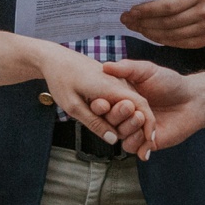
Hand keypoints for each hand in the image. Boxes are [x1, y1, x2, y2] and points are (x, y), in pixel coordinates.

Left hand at [40, 45, 154, 151]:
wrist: (55, 57)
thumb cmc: (60, 79)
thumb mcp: (73, 105)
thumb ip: (94, 123)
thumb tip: (112, 139)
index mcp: (112, 87)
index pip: (140, 106)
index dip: (148, 126)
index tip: (149, 143)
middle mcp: (118, 82)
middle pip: (138, 106)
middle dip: (140, 126)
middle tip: (139, 146)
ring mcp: (116, 80)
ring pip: (131, 102)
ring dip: (132, 120)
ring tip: (129, 138)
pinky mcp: (111, 80)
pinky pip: (123, 98)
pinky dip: (124, 111)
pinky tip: (117, 123)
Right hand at [101, 59, 204, 156]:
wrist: (193, 100)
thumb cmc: (170, 82)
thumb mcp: (147, 70)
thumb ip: (127, 68)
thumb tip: (105, 66)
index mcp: (120, 98)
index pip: (101, 106)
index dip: (99, 105)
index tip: (102, 102)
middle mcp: (124, 116)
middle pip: (108, 122)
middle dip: (116, 115)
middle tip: (129, 106)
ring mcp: (134, 130)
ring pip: (120, 136)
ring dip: (128, 128)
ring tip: (141, 117)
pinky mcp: (146, 143)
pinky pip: (133, 148)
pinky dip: (137, 143)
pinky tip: (147, 134)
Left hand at [120, 0, 204, 49]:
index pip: (169, 6)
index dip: (148, 10)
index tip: (131, 10)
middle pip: (168, 23)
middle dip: (143, 23)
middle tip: (127, 20)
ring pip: (170, 36)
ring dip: (149, 33)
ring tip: (135, 26)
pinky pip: (178, 43)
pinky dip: (161, 40)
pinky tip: (149, 33)